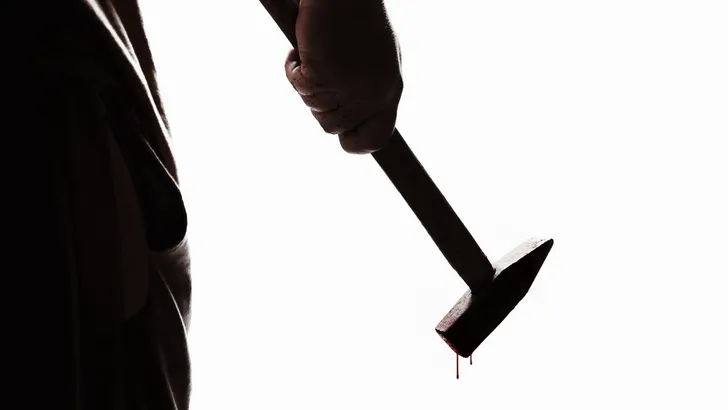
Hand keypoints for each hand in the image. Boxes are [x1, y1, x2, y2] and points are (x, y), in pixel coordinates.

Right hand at [284, 0, 402, 153]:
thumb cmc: (356, 17)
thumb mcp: (371, 61)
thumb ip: (363, 92)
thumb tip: (344, 125)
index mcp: (390, 90)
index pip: (376, 138)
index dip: (355, 143)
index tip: (342, 137)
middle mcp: (374, 94)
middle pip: (333, 127)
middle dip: (319, 103)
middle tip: (319, 71)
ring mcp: (350, 88)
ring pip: (313, 107)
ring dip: (306, 81)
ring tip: (314, 50)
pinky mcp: (325, 75)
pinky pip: (299, 85)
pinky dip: (293, 66)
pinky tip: (302, 46)